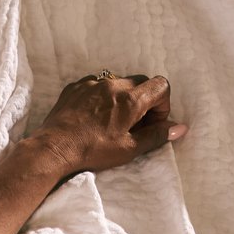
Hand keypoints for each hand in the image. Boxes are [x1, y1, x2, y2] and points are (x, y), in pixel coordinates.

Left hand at [27, 72, 186, 175]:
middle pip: (140, 83)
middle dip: (143, 101)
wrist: (55, 147)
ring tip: (112, 122)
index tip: (152, 121)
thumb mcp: (129, 149)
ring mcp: (92, 83)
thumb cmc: (92, 150)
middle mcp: (113, 84)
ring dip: (122, 98)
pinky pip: (96, 85)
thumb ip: (156, 135)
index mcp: (130, 99)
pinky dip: (101, 97)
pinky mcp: (76, 86)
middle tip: (134, 124)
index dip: (162, 104)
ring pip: (118, 82)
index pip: (161, 85)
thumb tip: (179, 128)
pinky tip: (93, 117)